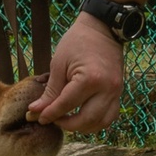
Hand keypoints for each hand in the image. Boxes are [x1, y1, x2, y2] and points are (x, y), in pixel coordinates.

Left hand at [28, 14, 123, 131]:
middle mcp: (106, 89)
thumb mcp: (59, 64)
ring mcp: (116, 92)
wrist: (102, 28)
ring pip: (101, 123)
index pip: (67, 105)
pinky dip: (97, 121)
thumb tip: (36, 111)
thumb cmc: (77, 42)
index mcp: (90, 79)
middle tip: (53, 120)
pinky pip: (110, 116)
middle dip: (67, 125)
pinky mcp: (119, 92)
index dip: (50, 114)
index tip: (39, 118)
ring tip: (68, 120)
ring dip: (83, 127)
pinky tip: (83, 117)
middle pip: (86, 120)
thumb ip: (50, 91)